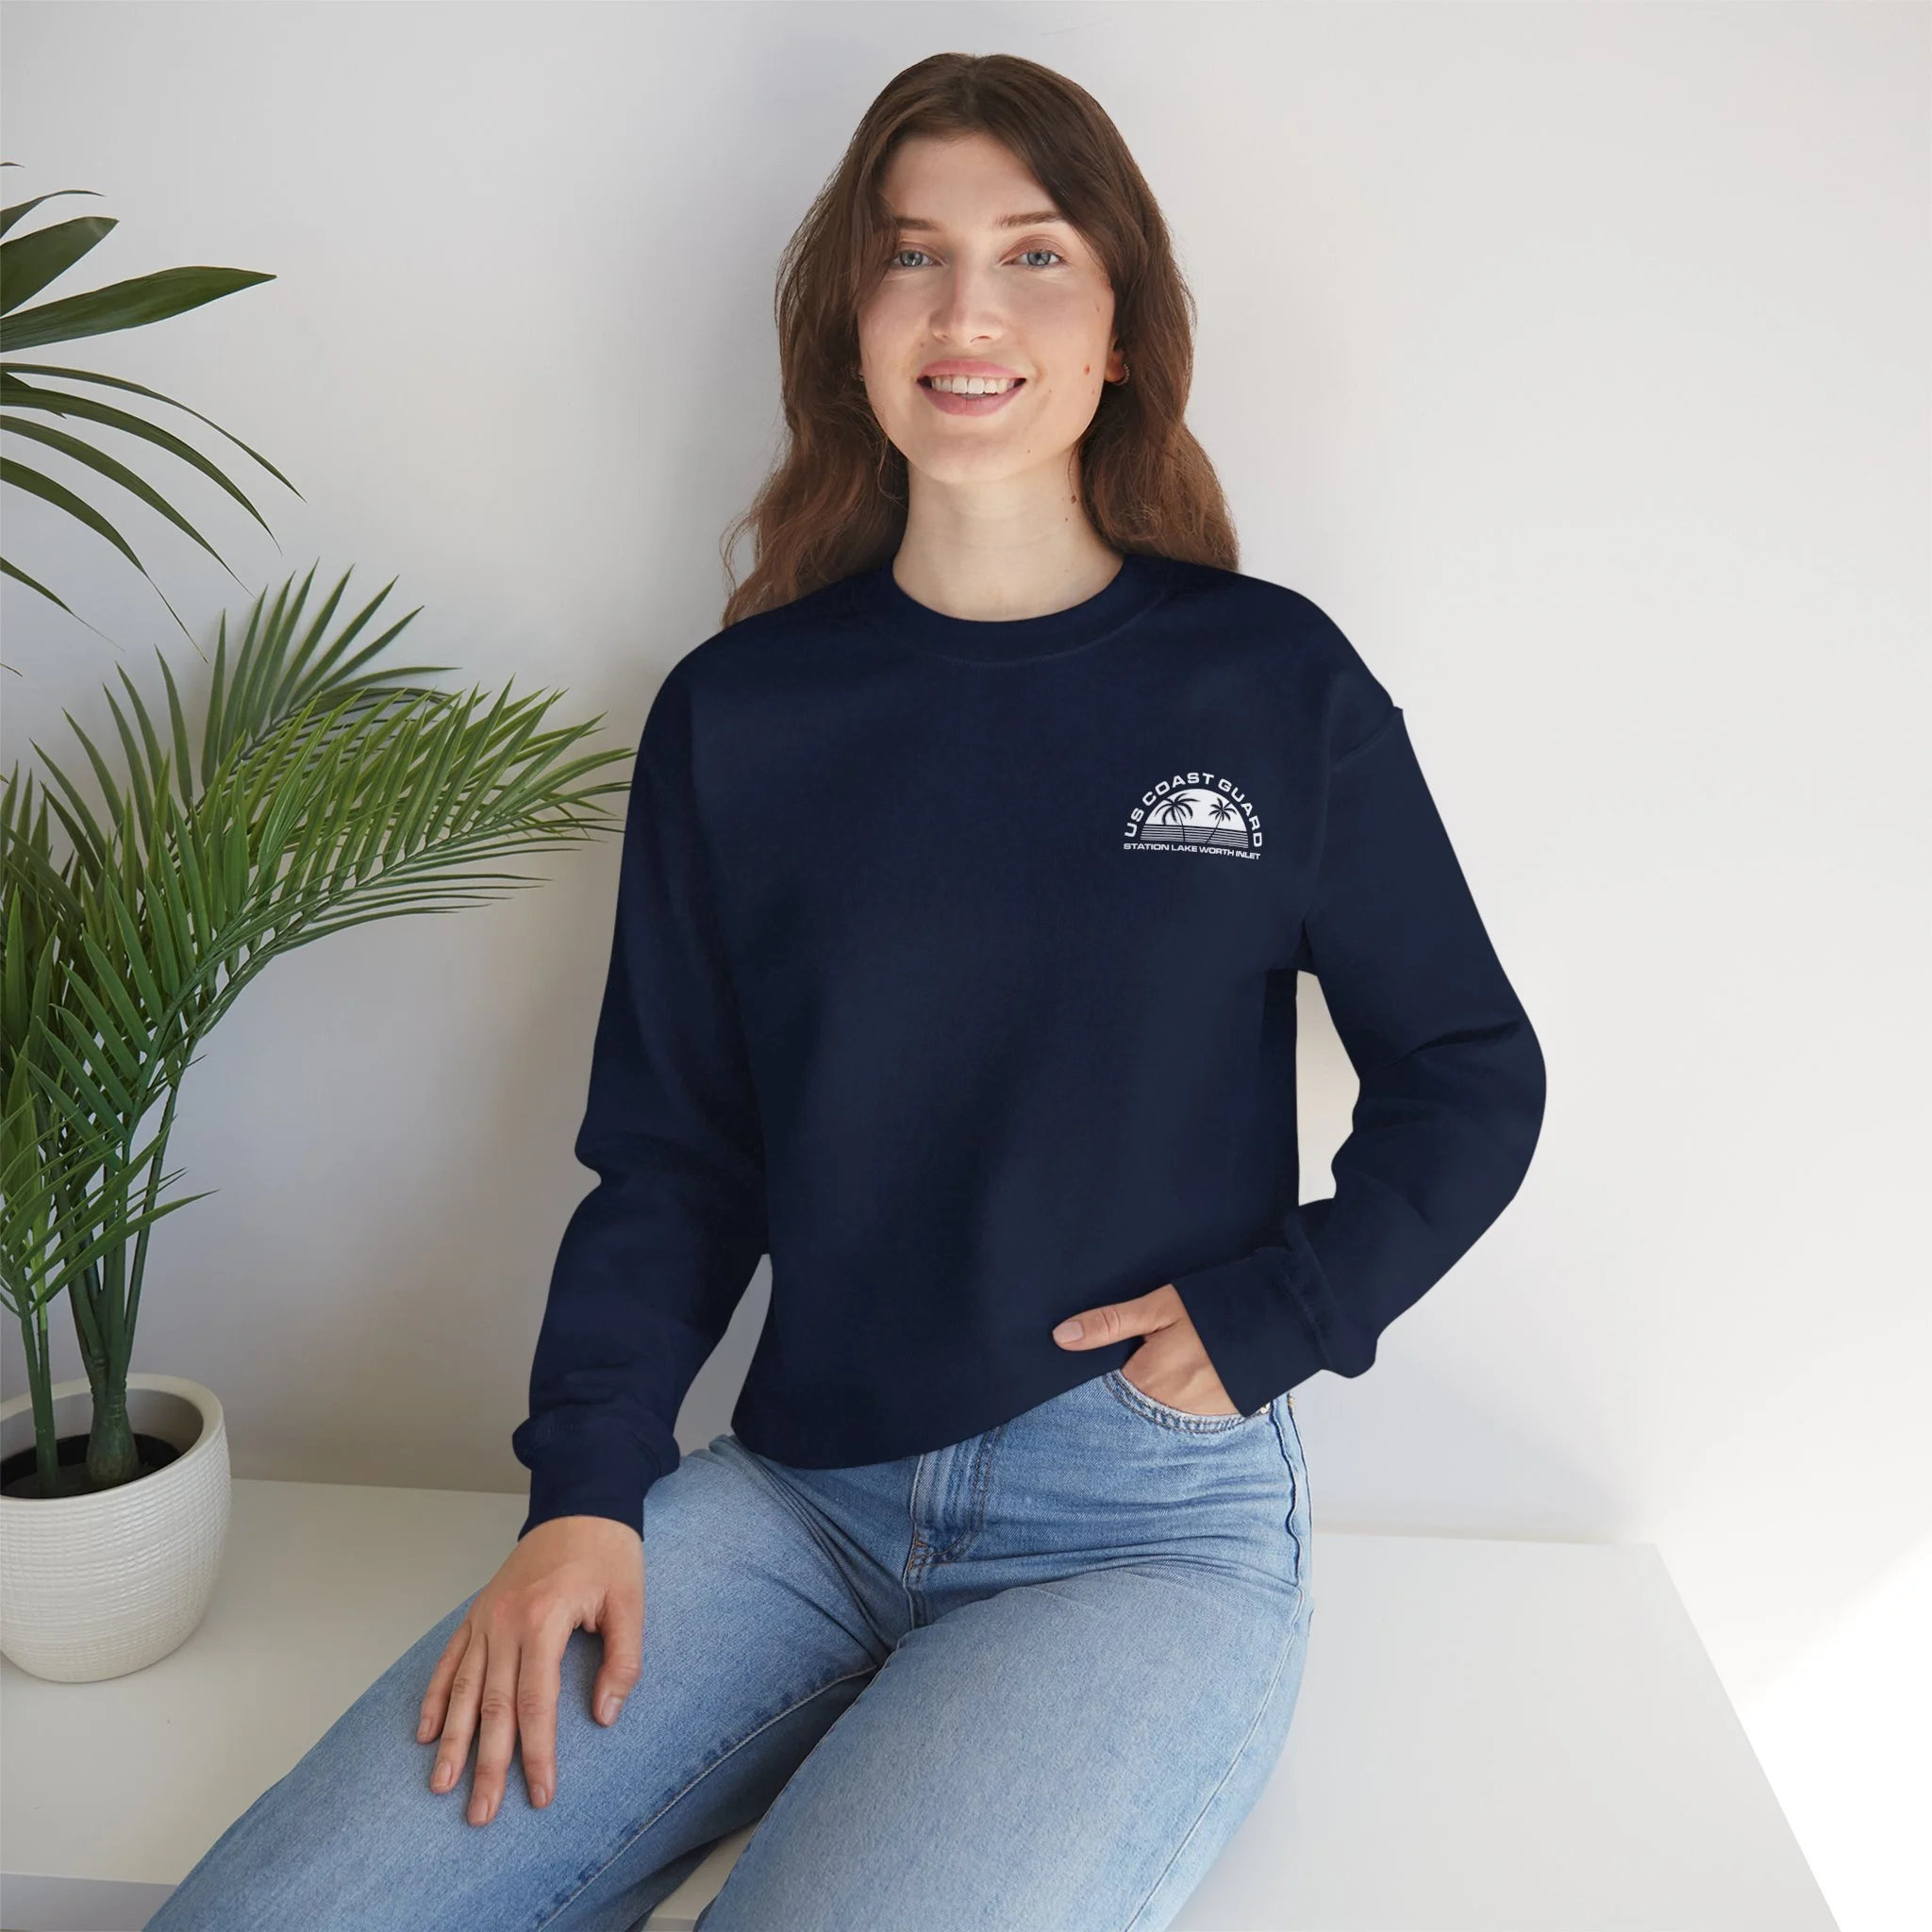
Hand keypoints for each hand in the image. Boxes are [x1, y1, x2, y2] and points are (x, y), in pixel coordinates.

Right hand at [417, 1513, 642, 1824]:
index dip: (537, 1753)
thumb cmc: (608, 1553)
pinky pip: (449, 1660)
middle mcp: (505, 1622)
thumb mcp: (630, 1603)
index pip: (536, 1703)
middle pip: (492, 1706)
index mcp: (543, 1620)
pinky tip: (426, 1732)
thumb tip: (604, 1716)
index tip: (539, 1794)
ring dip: (451, 1740)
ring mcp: (486, 1617)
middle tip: (480, 1814)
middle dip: (485, 1764)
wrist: (581, 1503)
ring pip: (462, 1689)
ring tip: (441, 1786)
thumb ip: (623, 1661)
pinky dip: (434, 1697)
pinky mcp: (478, 1612)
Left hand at [1051, 1282, 1239, 1415]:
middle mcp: (1169, 1409)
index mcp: (1148, 1380)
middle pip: (1131, 1405)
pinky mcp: (1221, 1418)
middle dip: (1125, 1389)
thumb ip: (1110, 1324)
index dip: (1097, 1378)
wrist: (1283, 1316)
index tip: (1095, 1369)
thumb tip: (1060, 1337)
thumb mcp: (1159, 1306)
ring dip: (1153, 1397)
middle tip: (1142, 1359)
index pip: (1104, 1392)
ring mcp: (1198, 1418)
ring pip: (1158, 1412)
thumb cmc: (1216, 1306)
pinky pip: (1185, 1417)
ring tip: (1167, 1366)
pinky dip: (1179, 1402)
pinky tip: (1188, 1378)